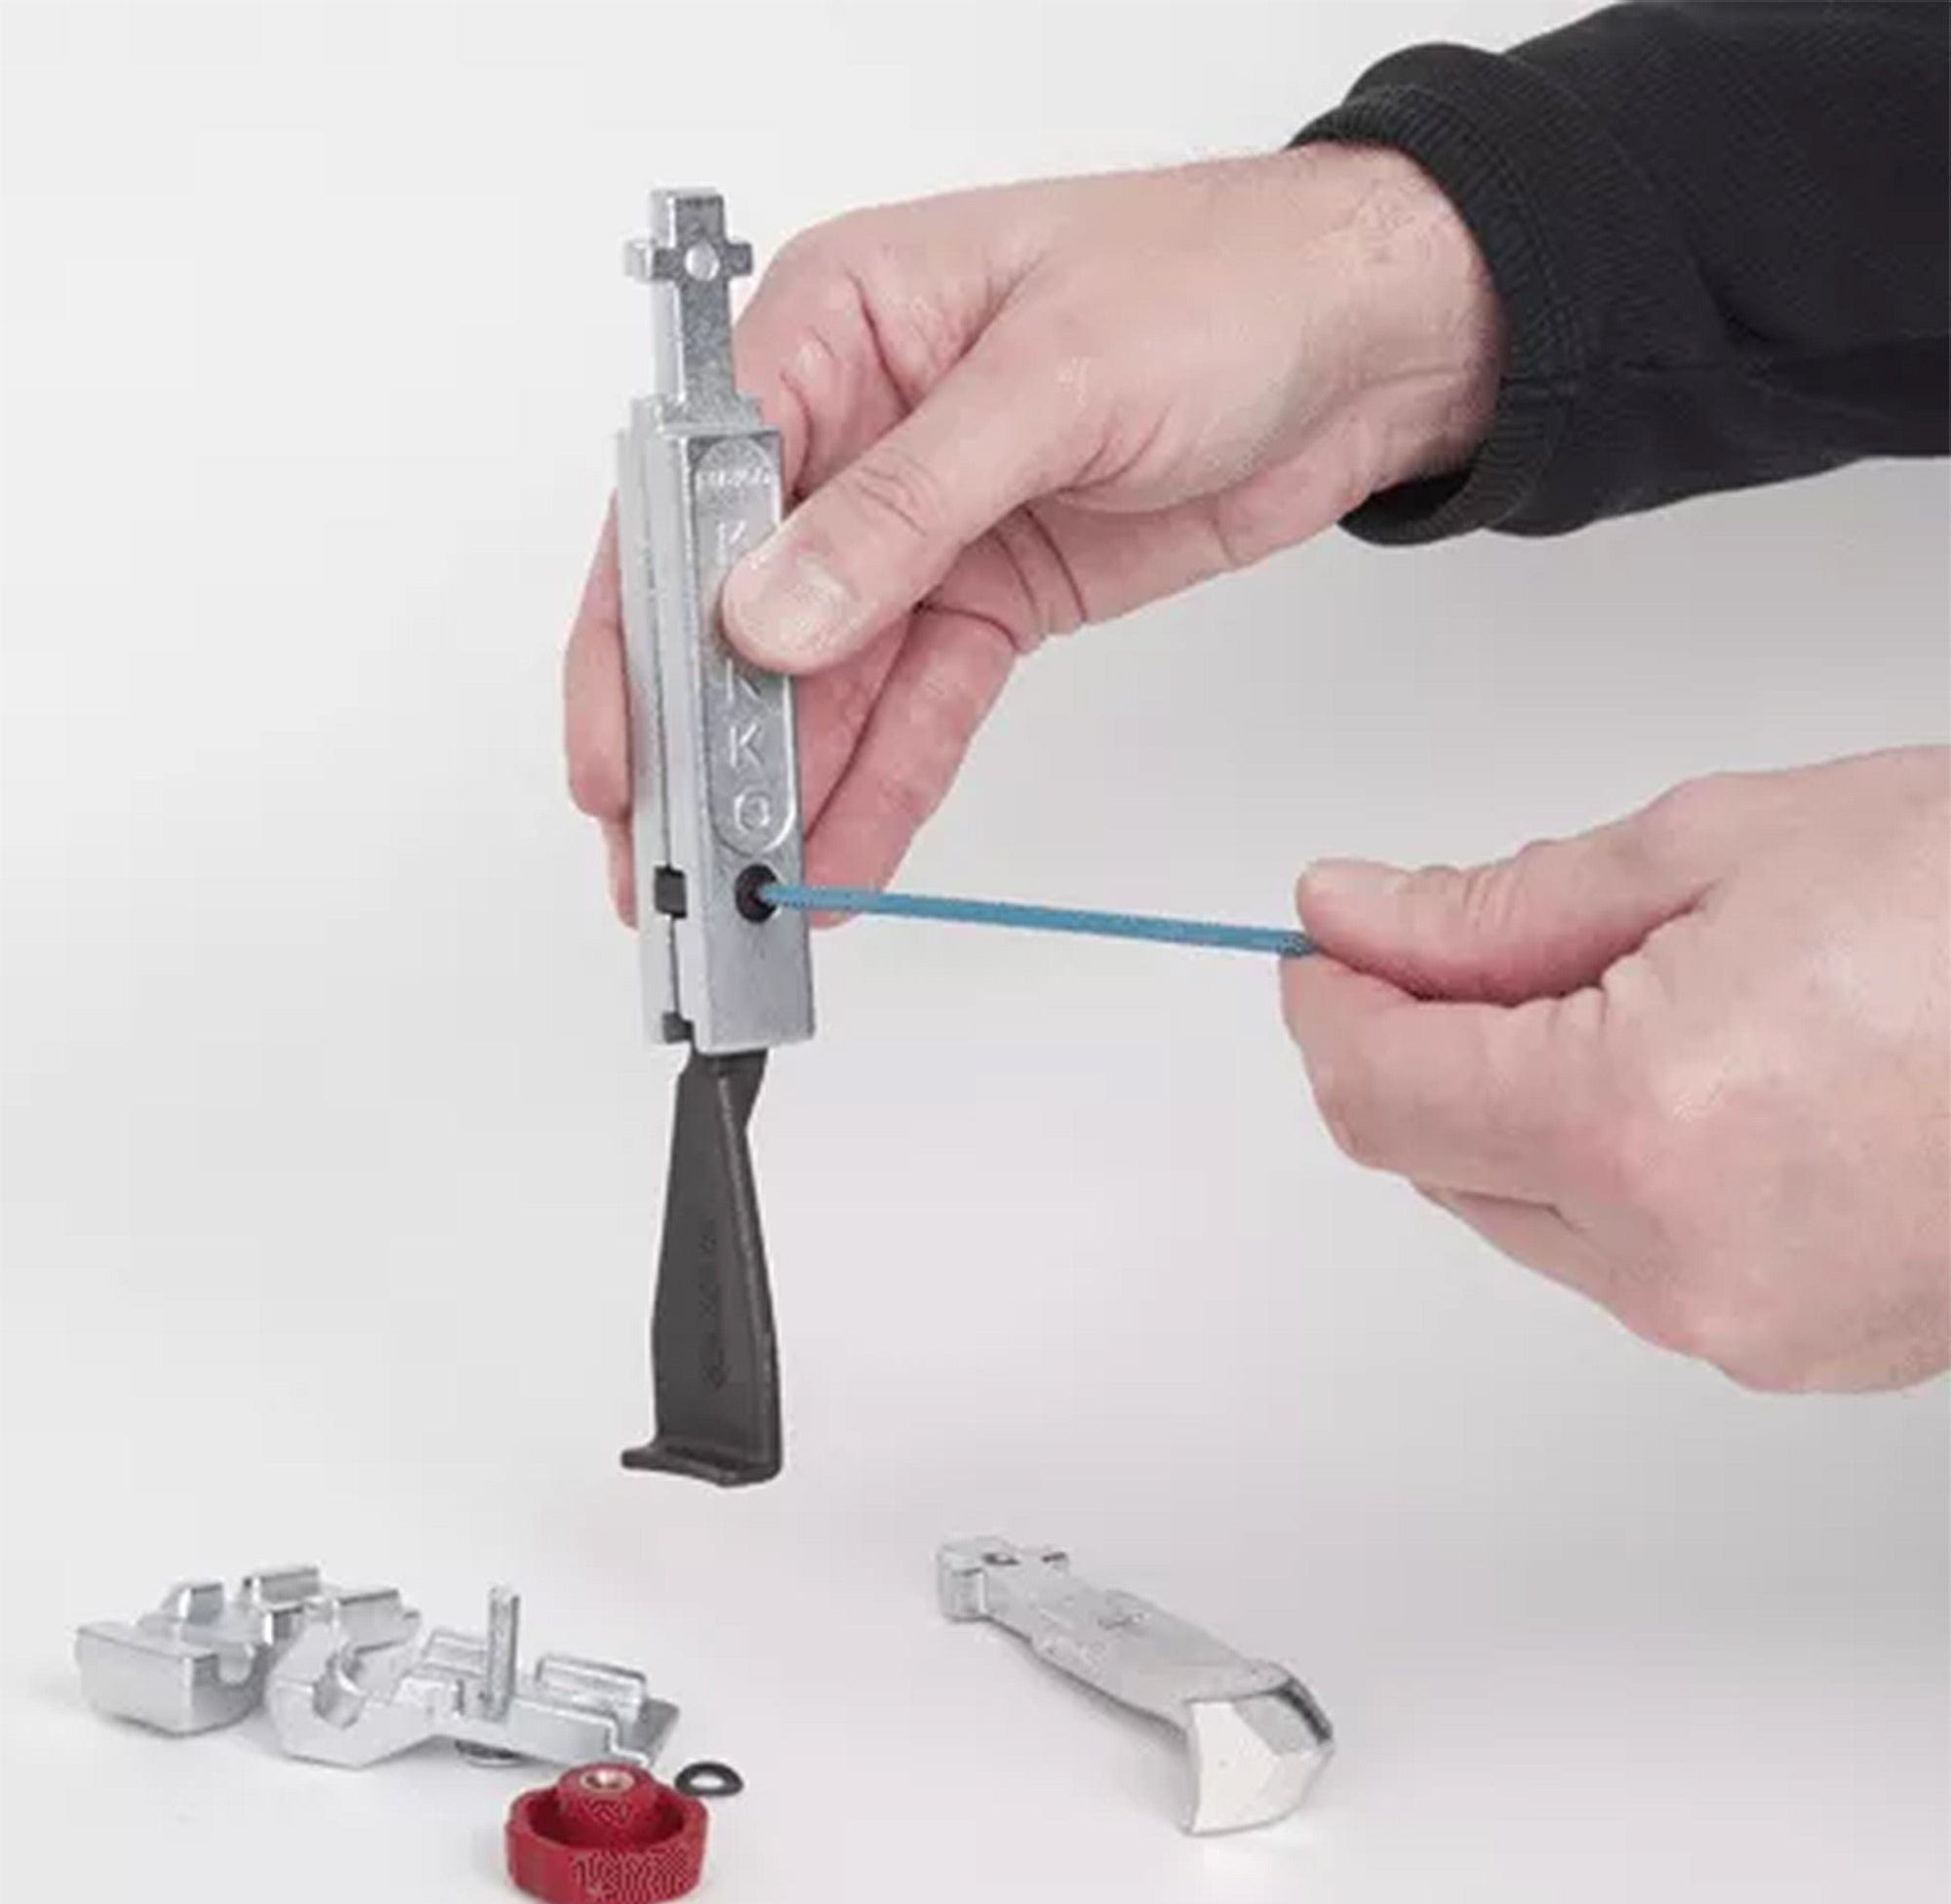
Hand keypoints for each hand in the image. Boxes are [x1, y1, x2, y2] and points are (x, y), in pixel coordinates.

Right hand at [565, 146, 1499, 917]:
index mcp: (829, 326)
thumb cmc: (1221, 282)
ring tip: (751, 893)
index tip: (620, 757)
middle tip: (672, 868)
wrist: (1367, 337)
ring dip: (787, 786)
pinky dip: (884, 783)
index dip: (640, 637)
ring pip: (827, 678)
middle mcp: (852, 429)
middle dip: (702, 741)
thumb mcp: (1052, 382)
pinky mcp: (989, 593)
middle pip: (741, 606)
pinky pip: (919, 704)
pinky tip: (840, 860)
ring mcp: (921, 525)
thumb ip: (902, 506)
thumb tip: (769, 615)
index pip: (686, 495)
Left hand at [1282, 747, 1950, 1391]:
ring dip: (1517, 1112)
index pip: (1381, 1093)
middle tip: (1465, 946)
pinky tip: (1694, 1081)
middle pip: (1438, 1162)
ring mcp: (1746, 1326)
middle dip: (1422, 1050)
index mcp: (1641, 1126)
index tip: (1329, 945)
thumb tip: (1355, 919)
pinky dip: (1611, 1171)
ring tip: (1631, 998)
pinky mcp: (1801, 1350)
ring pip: (1525, 1217)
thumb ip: (1494, 909)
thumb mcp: (1711, 849)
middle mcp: (1682, 1262)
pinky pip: (1628, 1260)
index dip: (1331, 1009)